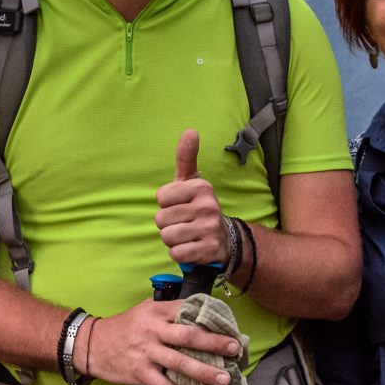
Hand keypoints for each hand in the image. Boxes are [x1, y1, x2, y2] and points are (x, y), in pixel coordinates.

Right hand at [83, 298, 242, 384]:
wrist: (93, 344)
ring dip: (204, 372)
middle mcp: (153, 330)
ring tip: (224, 379)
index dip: (210, 318)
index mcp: (157, 311)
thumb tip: (202, 315)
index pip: (187, 310)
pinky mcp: (141, 373)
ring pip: (180, 363)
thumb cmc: (125, 327)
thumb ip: (171, 312)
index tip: (230, 326)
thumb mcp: (146, 310)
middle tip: (234, 349)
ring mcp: (147, 352)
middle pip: (188, 336)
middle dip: (214, 343)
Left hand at [155, 130, 226, 267]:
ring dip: (172, 239)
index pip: (161, 197)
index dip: (166, 204)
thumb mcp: (191, 181)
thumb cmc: (198, 206)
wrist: (223, 237)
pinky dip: (179, 253)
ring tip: (186, 234)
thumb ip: (186, 157)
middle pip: (161, 219)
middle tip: (183, 222)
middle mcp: (208, 205)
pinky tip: (190, 247)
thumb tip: (190, 131)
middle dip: (168, 224)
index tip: (180, 205)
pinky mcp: (208, 249)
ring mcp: (209, 228)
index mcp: (201, 187)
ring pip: (167, 237)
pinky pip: (176, 253)